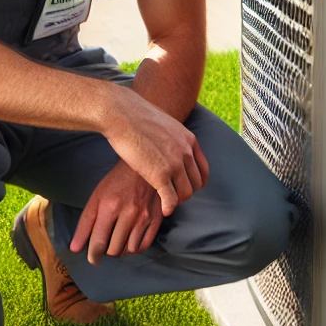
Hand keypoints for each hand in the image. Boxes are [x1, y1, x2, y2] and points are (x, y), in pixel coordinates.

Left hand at [70, 161, 163, 265]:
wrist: (142, 167)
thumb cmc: (116, 182)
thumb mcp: (96, 198)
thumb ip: (85, 223)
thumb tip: (75, 248)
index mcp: (109, 207)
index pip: (99, 242)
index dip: (93, 255)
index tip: (92, 258)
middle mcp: (128, 213)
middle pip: (114, 249)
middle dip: (107, 251)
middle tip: (105, 245)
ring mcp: (144, 217)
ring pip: (129, 250)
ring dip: (121, 250)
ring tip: (117, 242)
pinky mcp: (156, 219)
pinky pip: (144, 245)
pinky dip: (135, 248)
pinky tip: (130, 241)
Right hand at [101, 88, 209, 215]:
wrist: (122, 114)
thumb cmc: (136, 117)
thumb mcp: (165, 123)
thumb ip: (173, 137)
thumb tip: (170, 143)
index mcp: (189, 139)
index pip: (203, 169)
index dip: (195, 181)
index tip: (184, 185)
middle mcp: (186, 151)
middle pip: (196, 183)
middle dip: (186, 192)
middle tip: (173, 195)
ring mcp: (174, 163)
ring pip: (186, 193)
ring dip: (177, 200)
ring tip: (167, 202)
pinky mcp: (159, 174)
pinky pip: (171, 199)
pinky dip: (169, 207)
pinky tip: (164, 210)